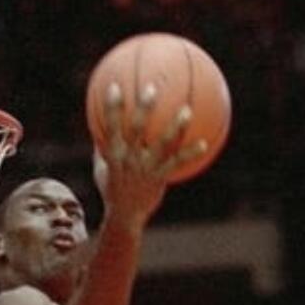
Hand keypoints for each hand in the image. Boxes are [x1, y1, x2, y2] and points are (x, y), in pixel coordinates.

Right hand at [93, 80, 206, 225]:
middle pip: (136, 130)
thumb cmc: (112, 189)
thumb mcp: (102, 168)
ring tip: (186, 110)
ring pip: (162, 144)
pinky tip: (204, 143)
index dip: (111, 108)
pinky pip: (178, 163)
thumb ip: (102, 147)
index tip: (114, 86)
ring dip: (175, 127)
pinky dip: (191, 153)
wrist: (124, 217)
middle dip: (143, 108)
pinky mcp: (160, 178)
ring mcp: (145, 169)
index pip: (110, 127)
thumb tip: (99, 125)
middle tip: (152, 88)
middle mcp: (129, 159)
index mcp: (113, 155)